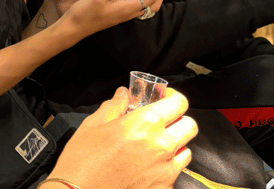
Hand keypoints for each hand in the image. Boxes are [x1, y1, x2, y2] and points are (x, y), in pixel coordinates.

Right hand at [48, 87, 195, 188]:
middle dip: (178, 120)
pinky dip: (167, 167)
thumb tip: (123, 95)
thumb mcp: (93, 125)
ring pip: (186, 151)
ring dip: (175, 145)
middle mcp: (161, 146)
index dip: (172, 96)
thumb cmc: (82, 161)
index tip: (162, 97)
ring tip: (155, 146)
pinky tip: (148, 166)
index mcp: (145, 123)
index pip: (179, 102)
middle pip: (190, 126)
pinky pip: (175, 173)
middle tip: (162, 121)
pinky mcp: (164, 188)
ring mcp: (165, 170)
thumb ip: (114, 106)